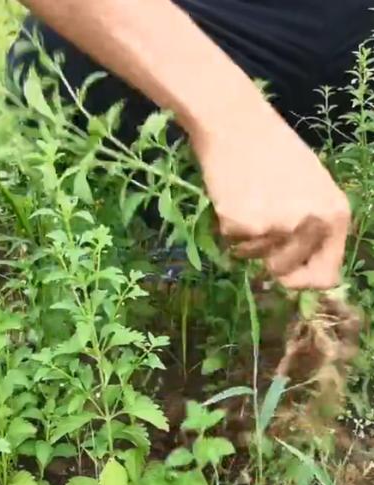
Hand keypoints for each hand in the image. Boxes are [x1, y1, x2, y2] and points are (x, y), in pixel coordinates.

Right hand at [192, 105, 349, 288]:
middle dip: (268, 257)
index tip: (287, 276)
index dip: (303, 281)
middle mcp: (310, 224)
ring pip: (253, 257)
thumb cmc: (274, 150)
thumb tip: (297, 273)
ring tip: (247, 199)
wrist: (235, 124)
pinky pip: (231, 242)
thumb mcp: (311, 188)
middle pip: (285, 272)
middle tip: (260, 223)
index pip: (327, 276)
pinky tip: (232, 196)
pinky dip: (227, 224)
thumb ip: (313, 227)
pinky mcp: (241, 224)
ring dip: (246, 237)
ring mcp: (275, 226)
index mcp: (335, 215)